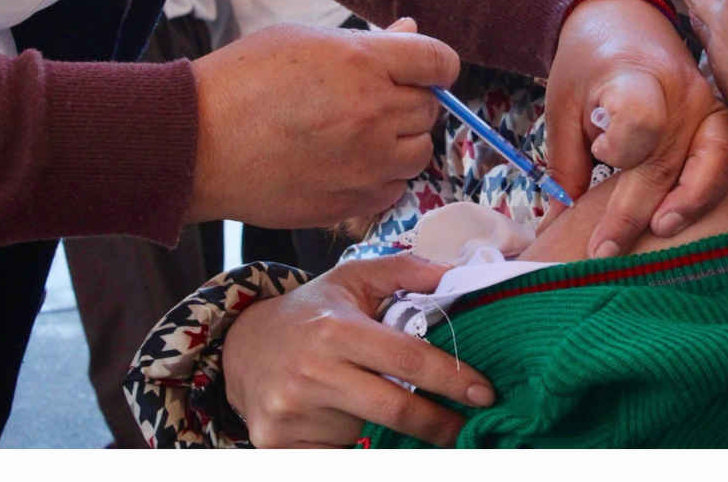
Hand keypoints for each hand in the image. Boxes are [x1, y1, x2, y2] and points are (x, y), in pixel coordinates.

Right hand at [186, 18, 457, 226]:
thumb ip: (366, 42)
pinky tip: (345, 165)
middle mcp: (374, 114)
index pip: (440, 61)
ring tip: (356, 135)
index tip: (422, 70)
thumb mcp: (304, 40)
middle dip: (408, 101)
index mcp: (364, 64)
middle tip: (368, 101)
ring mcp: (366, 164)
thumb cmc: (242, 83)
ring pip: (419, 153)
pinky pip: (394, 189)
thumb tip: (410, 34)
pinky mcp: (351, 202)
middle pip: (430, 109)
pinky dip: (380, 178)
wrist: (196, 145)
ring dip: (400, 143)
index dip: (435, 65)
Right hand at [222, 253, 494, 447]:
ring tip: (397, 416)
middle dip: (440, 424)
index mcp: (335, 330)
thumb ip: (406, 271)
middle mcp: (311, 372)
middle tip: (469, 429)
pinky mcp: (277, 445)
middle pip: (396, 410)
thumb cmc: (312, 312)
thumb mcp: (352, 279)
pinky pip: (337, 457)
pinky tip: (362, 432)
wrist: (242, 347)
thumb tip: (459, 272)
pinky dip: (358, 448)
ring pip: (367, 435)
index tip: (485, 393)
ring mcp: (290, 414)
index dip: (453, 378)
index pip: (408, 359)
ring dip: (392, 434)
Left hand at [545, 0, 727, 258]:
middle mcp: (678, 92)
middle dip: (635, 211)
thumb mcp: (561, 105)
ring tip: (662, 228)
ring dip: (692, 199)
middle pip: (666, 158)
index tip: (601, 156)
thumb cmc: (587, 67)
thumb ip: (566, 162)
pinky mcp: (722, 114)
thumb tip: (559, 224)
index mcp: (632, 78)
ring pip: (715, 157)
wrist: (622, 21)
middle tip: (605, 251)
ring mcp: (706, 103)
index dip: (620, 146)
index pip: (639, 119)